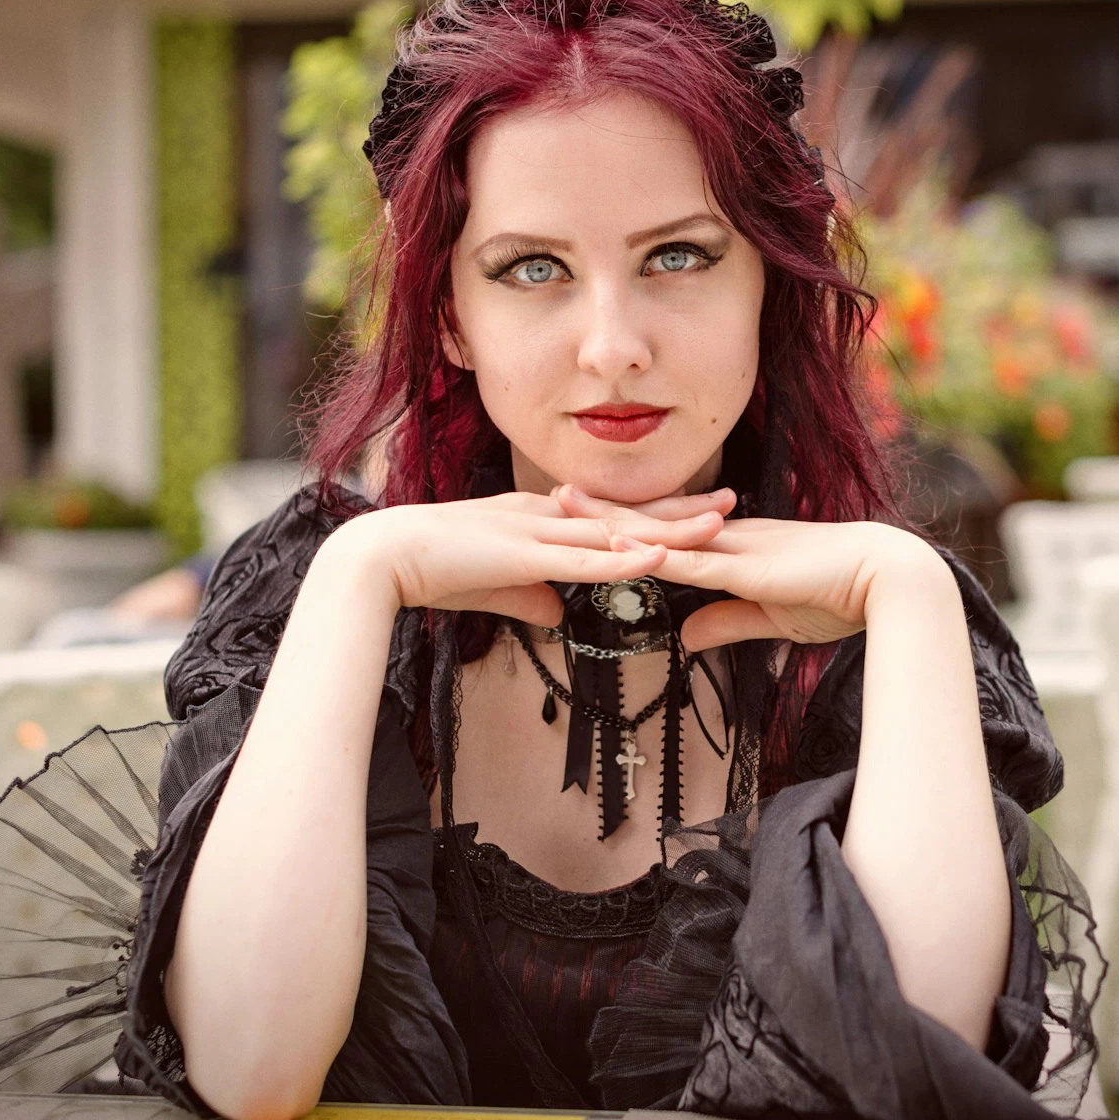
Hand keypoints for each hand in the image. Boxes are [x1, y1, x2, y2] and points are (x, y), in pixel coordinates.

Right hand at [331, 487, 736, 626]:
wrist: (384, 556)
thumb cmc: (434, 569)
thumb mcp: (496, 586)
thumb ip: (530, 597)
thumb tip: (557, 615)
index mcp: (541, 518)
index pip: (611, 515)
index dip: (656, 515)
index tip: (700, 513)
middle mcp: (547, 515)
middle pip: (627, 514)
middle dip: (681, 512)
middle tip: (734, 504)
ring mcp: (537, 532)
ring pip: (615, 531)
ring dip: (665, 531)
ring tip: (714, 528)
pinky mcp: (523, 555)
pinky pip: (581, 559)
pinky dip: (619, 560)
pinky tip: (653, 559)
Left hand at [551, 484, 933, 652]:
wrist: (887, 580)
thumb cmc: (840, 596)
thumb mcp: (771, 617)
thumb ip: (726, 623)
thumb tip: (687, 636)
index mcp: (734, 546)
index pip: (668, 531)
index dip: (628, 522)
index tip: (588, 513)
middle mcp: (728, 537)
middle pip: (653, 520)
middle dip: (603, 509)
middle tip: (554, 492)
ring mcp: (735, 548)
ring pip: (661, 532)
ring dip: (613, 521)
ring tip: (567, 507)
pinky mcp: (747, 568)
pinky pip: (692, 562)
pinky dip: (656, 555)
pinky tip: (622, 549)